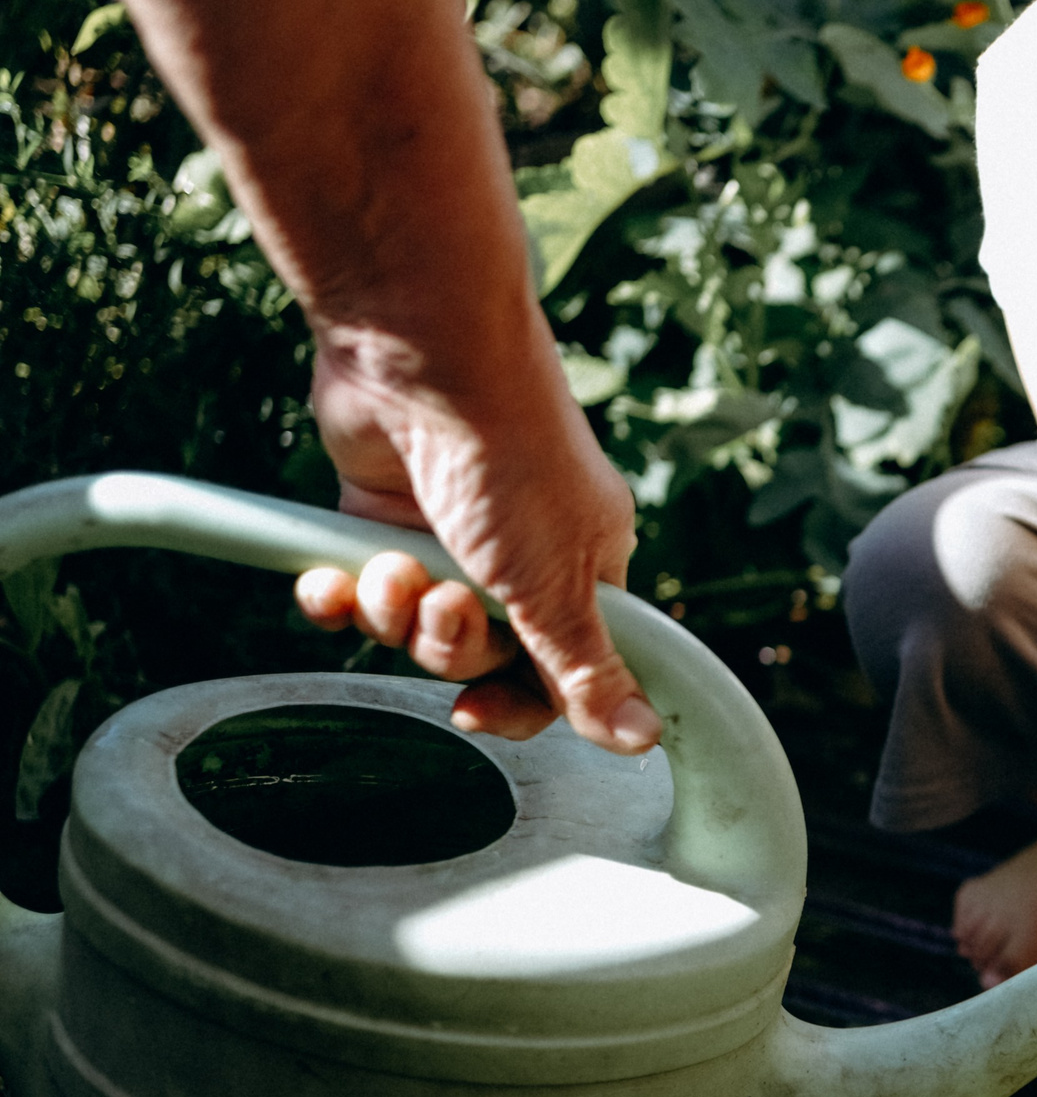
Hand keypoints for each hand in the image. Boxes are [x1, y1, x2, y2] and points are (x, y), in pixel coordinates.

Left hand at [291, 336, 654, 751]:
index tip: (480, 713)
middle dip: (449, 645)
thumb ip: (586, 669)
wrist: (423, 356)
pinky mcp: (383, 517)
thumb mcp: (556, 583)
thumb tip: (641, 740)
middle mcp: (522, 558)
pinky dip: (341, 595)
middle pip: (481, 658)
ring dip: (393, 614)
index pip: (564, 672)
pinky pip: (359, 591)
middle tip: (444, 605)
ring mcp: (450, 538)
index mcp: (588, 570)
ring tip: (390, 569)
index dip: (520, 703)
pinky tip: (334, 581)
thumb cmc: (509, 456)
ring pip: (414, 629)